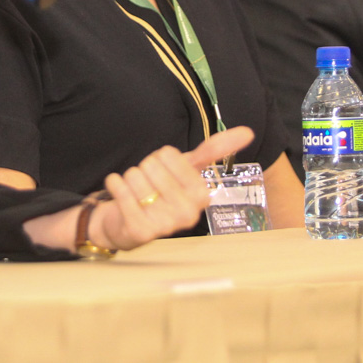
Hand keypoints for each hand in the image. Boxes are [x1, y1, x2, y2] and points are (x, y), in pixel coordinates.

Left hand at [92, 125, 254, 251]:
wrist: (127, 222)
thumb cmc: (160, 192)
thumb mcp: (186, 170)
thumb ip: (213, 151)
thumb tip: (248, 132)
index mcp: (201, 197)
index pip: (169, 154)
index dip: (160, 159)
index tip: (163, 174)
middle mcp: (187, 214)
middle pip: (151, 165)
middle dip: (144, 169)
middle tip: (147, 186)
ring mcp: (164, 225)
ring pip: (135, 175)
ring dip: (129, 179)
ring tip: (136, 193)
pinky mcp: (139, 231)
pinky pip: (120, 189)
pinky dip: (114, 183)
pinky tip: (119, 191)